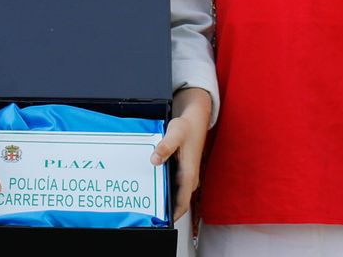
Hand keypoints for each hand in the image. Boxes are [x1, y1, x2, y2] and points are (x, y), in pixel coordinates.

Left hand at [152, 88, 211, 221]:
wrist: (196, 119)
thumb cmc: (187, 127)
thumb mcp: (175, 133)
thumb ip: (165, 146)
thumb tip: (155, 160)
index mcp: (189, 174)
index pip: (182, 203)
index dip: (173, 215)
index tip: (161, 222)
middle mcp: (190, 178)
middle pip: (178, 201)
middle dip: (164, 208)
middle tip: (147, 211)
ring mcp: (187, 175)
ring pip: (175, 193)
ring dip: (164, 197)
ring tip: (146, 199)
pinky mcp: (183, 171)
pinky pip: (174, 185)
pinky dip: (165, 187)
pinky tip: (152, 183)